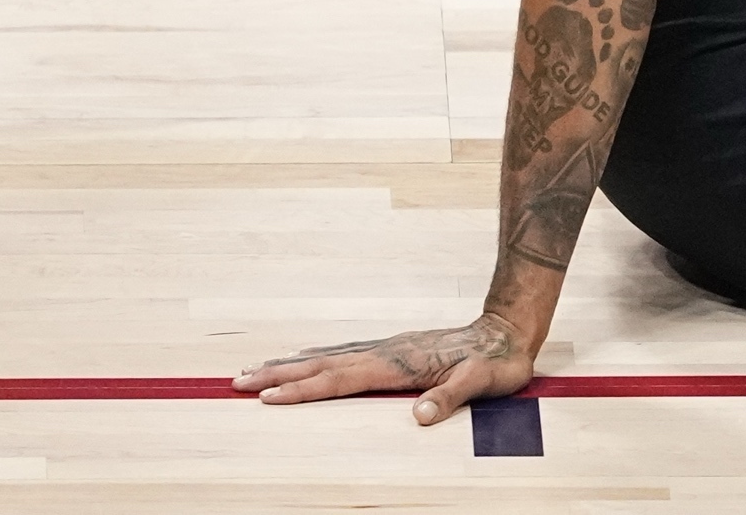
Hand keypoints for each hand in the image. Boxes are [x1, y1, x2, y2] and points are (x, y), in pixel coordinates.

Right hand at [234, 311, 534, 424]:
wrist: (509, 330)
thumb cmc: (497, 361)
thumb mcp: (482, 382)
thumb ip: (451, 397)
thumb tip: (419, 416)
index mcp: (398, 364)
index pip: (341, 379)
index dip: (303, 391)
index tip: (266, 398)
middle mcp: (385, 352)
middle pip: (321, 365)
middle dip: (278, 376)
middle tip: (236, 381)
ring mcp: (387, 348)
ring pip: (327, 357)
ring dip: (290, 366)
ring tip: (255, 369)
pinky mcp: (393, 350)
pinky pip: (343, 354)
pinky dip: (315, 359)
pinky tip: (304, 361)